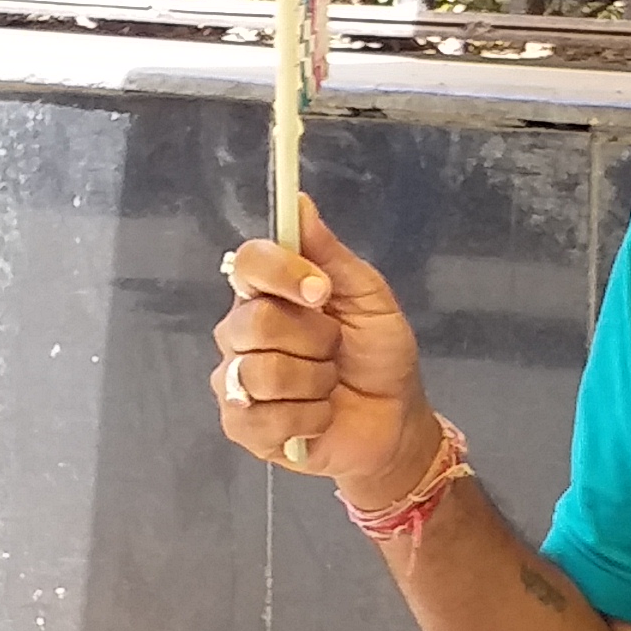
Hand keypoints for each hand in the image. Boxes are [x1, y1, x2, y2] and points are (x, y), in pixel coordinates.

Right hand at [212, 198, 435, 500]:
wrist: (394, 420)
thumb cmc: (379, 355)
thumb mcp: (368, 297)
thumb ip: (330, 255)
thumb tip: (300, 204)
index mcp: (268, 292)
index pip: (247, 264)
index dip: (283, 274)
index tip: (321, 291)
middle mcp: (241, 332)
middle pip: (253, 322)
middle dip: (313, 340)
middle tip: (336, 350)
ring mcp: (236, 380)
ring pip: (261, 373)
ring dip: (314, 383)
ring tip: (330, 386)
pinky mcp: (241, 426)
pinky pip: (262, 419)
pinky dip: (306, 419)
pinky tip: (319, 417)